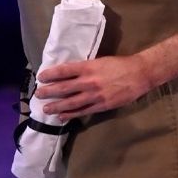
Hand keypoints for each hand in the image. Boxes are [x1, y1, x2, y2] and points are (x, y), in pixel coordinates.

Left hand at [34, 55, 152, 119]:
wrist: (139, 74)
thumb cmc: (118, 65)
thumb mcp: (98, 61)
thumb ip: (84, 68)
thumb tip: (67, 74)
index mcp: (88, 67)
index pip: (64, 70)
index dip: (50, 74)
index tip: (41, 77)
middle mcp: (89, 81)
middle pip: (64, 88)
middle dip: (49, 91)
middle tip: (38, 94)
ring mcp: (95, 95)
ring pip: (71, 102)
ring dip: (57, 106)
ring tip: (46, 109)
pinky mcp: (102, 105)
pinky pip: (83, 111)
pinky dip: (71, 114)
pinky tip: (62, 116)